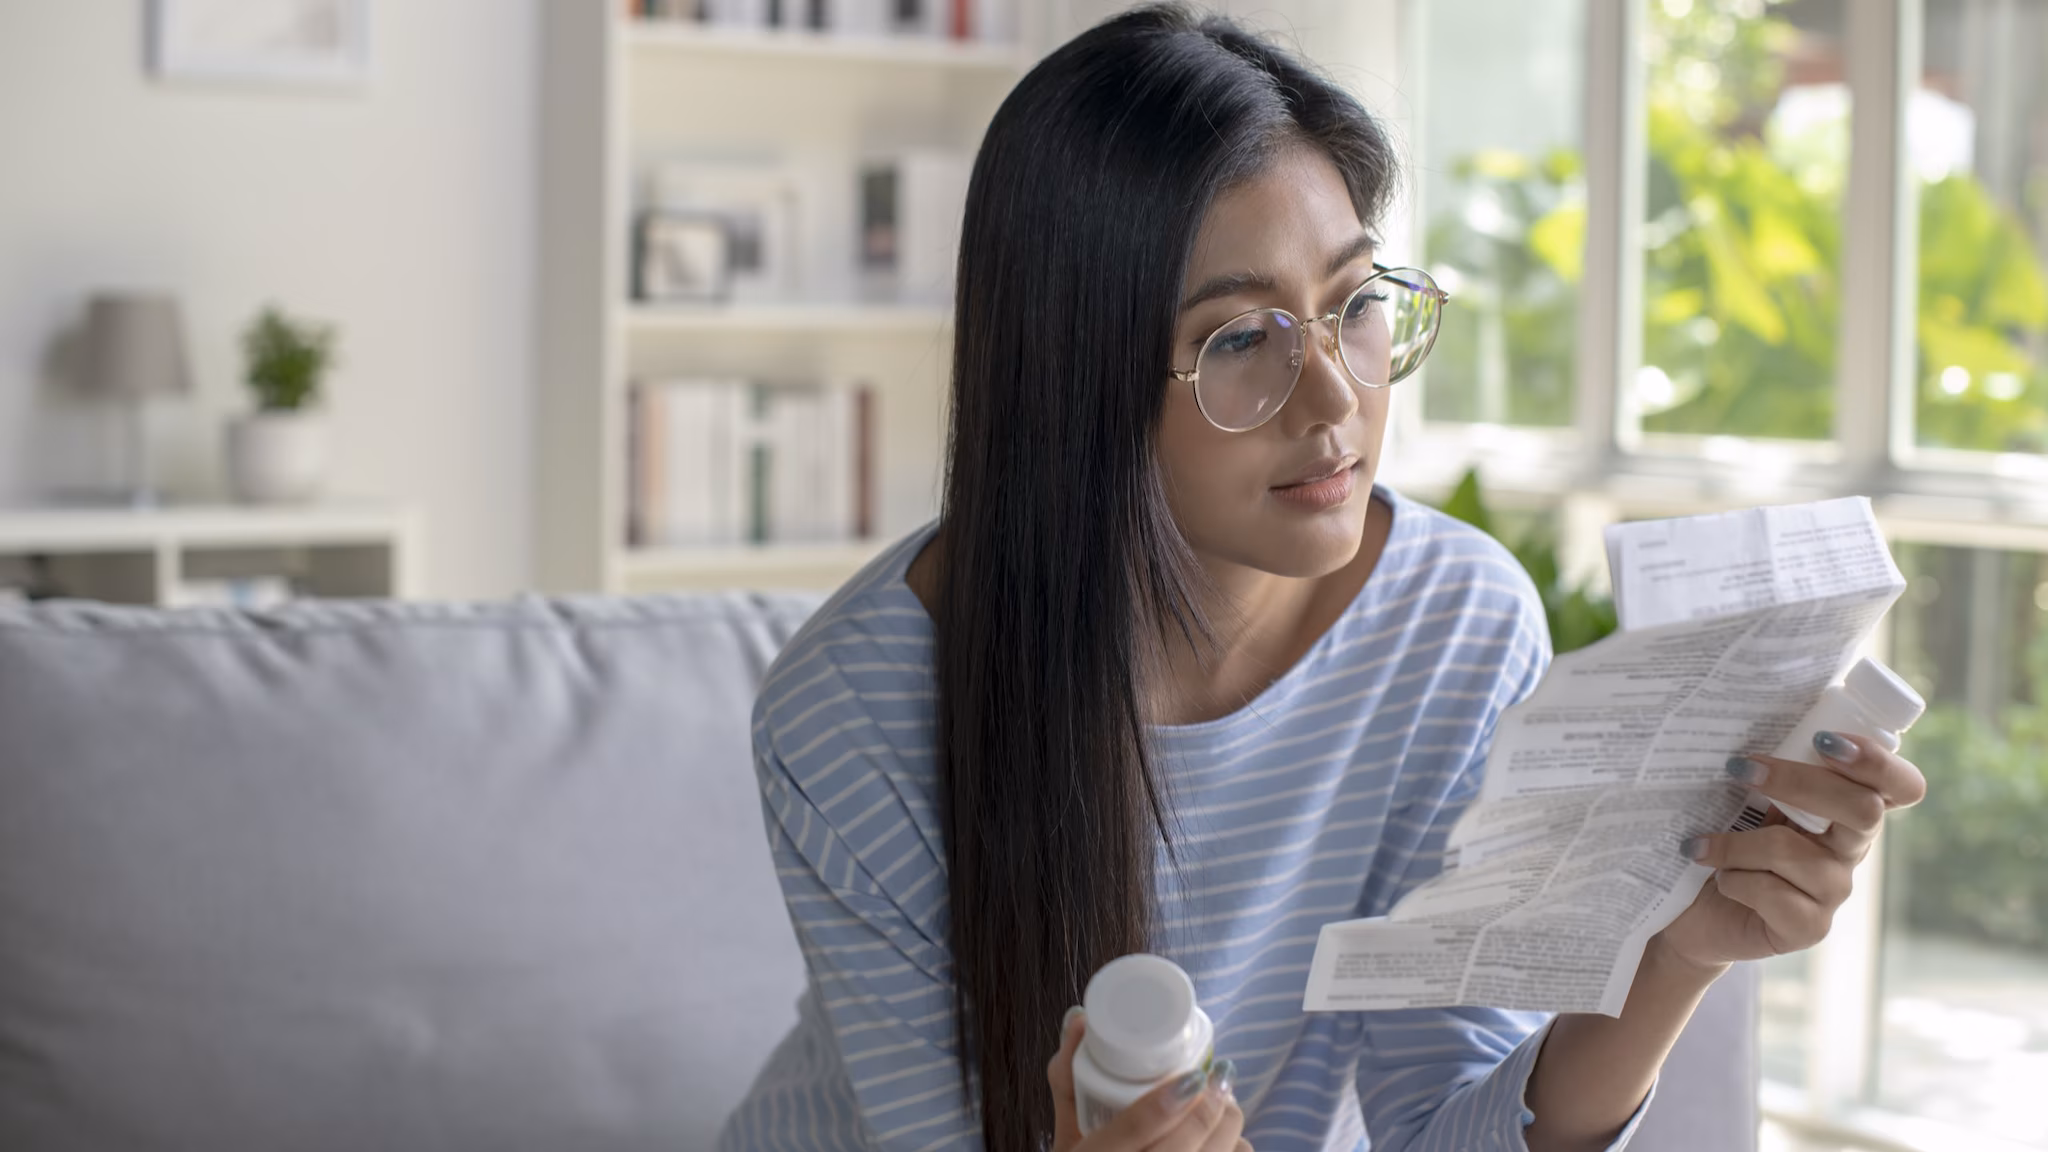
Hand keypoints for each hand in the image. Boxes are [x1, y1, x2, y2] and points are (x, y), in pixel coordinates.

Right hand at [1048, 1008, 1249, 1151]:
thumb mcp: (1065, 1142)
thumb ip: (1070, 1082)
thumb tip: (1078, 1019)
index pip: (1134, 1129)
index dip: (1170, 1098)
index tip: (1195, 1073)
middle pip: (1187, 1141)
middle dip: (1215, 1105)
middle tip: (1217, 1081)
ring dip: (1231, 1133)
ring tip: (1222, 1113)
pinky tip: (1227, 1145)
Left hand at [1654, 733, 1927, 969]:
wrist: (1693, 910)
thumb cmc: (1720, 838)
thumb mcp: (1745, 795)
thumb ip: (1763, 766)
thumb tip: (1741, 718)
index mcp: (1846, 808)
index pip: (1901, 785)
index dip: (1877, 762)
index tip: (1825, 739)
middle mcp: (1850, 849)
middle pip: (1862, 808)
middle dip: (1797, 781)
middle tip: (1738, 768)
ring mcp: (1834, 890)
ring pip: (1795, 852)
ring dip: (1736, 844)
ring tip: (1700, 847)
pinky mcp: (1809, 927)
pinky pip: (1775, 894)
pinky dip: (1735, 880)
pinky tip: (1719, 880)